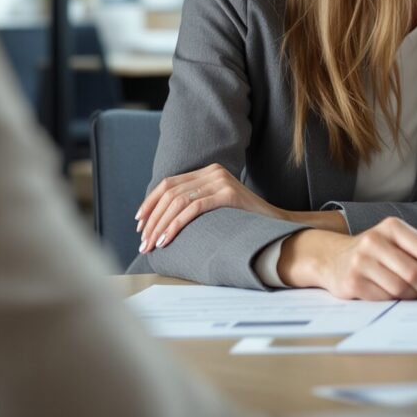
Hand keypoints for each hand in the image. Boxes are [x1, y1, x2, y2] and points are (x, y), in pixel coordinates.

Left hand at [136, 163, 280, 253]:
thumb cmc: (244, 222)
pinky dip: (176, 225)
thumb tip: (161, 221)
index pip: (169, 183)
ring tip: (152, 245)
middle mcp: (214, 172)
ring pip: (178, 201)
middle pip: (170, 193)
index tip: (139, 223)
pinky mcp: (228, 194)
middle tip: (143, 242)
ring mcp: (221, 181)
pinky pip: (193, 208)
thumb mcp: (217, 208)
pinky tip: (167, 239)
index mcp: (208, 172)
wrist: (277, 225)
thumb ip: (196, 204)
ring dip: (160, 225)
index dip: (150, 203)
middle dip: (152, 219)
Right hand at [279, 217, 416, 301]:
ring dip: (415, 298)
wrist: (331, 259)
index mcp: (393, 227)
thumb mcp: (402, 248)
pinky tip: (393, 296)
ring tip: (415, 296)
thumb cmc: (376, 254)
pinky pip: (385, 299)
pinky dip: (395, 302)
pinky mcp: (352, 281)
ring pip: (402, 288)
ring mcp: (361, 261)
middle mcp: (375, 240)